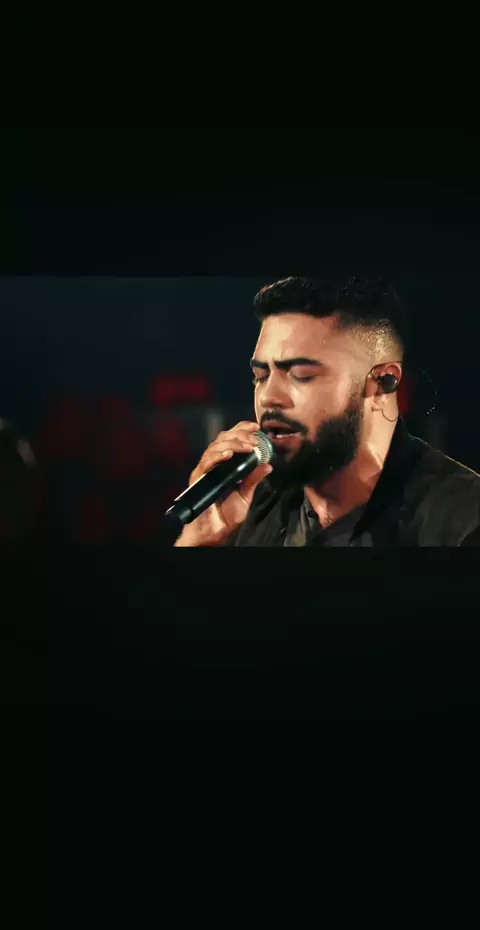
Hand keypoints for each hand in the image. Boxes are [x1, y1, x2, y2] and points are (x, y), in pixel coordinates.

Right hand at [174, 421, 271, 545]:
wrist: (214, 531)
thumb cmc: (227, 515)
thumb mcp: (246, 494)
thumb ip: (254, 478)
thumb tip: (268, 465)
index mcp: (227, 464)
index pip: (232, 439)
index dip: (242, 429)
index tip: (257, 427)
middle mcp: (215, 463)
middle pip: (223, 438)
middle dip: (240, 435)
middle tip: (254, 439)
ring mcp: (206, 469)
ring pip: (215, 447)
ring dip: (232, 444)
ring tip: (246, 447)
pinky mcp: (198, 477)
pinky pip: (206, 462)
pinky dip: (217, 456)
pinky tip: (228, 455)